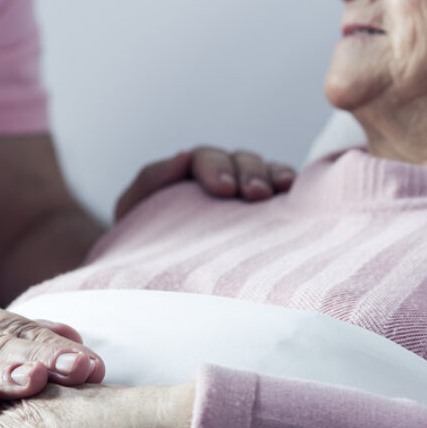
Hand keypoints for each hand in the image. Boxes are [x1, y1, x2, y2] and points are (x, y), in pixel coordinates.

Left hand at [115, 147, 295, 220]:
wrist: (155, 272)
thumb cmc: (142, 237)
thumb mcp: (134, 208)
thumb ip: (151, 179)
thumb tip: (181, 155)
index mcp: (188, 172)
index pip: (204, 159)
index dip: (215, 168)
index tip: (223, 189)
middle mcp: (221, 175)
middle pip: (240, 160)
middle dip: (248, 173)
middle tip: (254, 194)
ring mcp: (245, 192)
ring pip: (264, 170)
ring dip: (272, 177)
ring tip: (275, 193)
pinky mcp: (268, 210)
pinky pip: (283, 188)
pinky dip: (289, 185)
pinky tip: (292, 192)